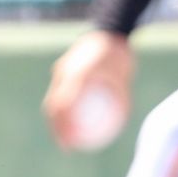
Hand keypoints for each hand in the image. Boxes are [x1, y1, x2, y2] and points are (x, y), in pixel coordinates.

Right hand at [43, 30, 133, 148]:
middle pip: (53, 106)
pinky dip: (63, 108)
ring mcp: (61, 70)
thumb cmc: (120, 54)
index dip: (62, 127)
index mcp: (75, 74)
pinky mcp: (64, 70)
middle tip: (66, 146)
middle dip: (55, 129)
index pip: (62, 106)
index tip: (69, 143)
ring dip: (56, 120)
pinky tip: (71, 120)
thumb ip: (122, 97)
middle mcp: (64, 73)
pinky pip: (61, 92)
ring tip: (66, 138)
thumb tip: (122, 123)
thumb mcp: (124, 76)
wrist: (110, 30)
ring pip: (54, 100)